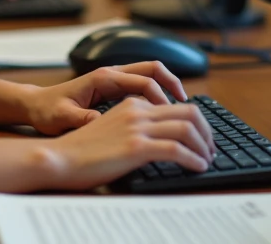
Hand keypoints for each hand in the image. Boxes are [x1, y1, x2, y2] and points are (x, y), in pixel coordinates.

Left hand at [24, 62, 188, 135]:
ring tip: (180, 108)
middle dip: (173, 83)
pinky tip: (161, 112)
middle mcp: (111, 73)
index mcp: (103, 78)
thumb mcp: (62, 118)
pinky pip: (141, 83)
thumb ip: (82, 119)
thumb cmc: (47, 111)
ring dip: (167, 86)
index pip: (142, 82)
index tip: (170, 117)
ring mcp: (113, 77)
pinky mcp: (112, 86)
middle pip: (152, 68)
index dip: (160, 98)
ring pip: (149, 73)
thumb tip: (100, 122)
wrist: (35, 105)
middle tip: (187, 106)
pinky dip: (156, 92)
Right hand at [39, 96, 214, 189]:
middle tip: (210, 148)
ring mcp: (137, 128)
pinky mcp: (136, 147)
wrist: (60, 158)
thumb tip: (157, 136)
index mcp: (132, 104)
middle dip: (207, 131)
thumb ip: (133, 124)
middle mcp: (137, 111)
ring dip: (204, 146)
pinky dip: (194, 159)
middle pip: (189, 112)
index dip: (197, 121)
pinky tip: (197, 167)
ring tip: (207, 159)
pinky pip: (177, 149)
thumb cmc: (82, 150)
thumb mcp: (111, 127)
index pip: (177, 105)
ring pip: (187, 128)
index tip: (202, 138)